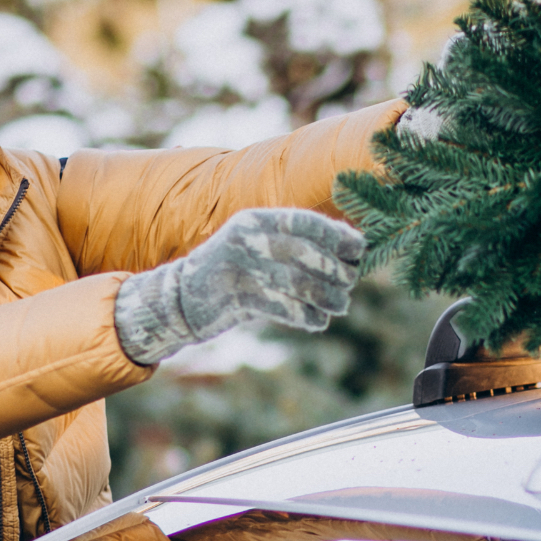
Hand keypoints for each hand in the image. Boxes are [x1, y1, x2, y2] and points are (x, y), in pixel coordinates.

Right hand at [114, 208, 364, 365]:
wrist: (181, 299)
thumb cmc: (234, 271)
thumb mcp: (257, 245)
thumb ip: (294, 242)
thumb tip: (350, 243)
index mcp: (256, 219)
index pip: (304, 221)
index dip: (336, 234)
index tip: (359, 248)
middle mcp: (247, 239)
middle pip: (305, 253)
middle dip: (335, 269)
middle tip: (350, 283)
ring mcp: (239, 268)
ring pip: (298, 283)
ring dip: (326, 296)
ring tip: (340, 305)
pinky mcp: (236, 299)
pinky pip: (283, 307)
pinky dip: (306, 316)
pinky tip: (318, 321)